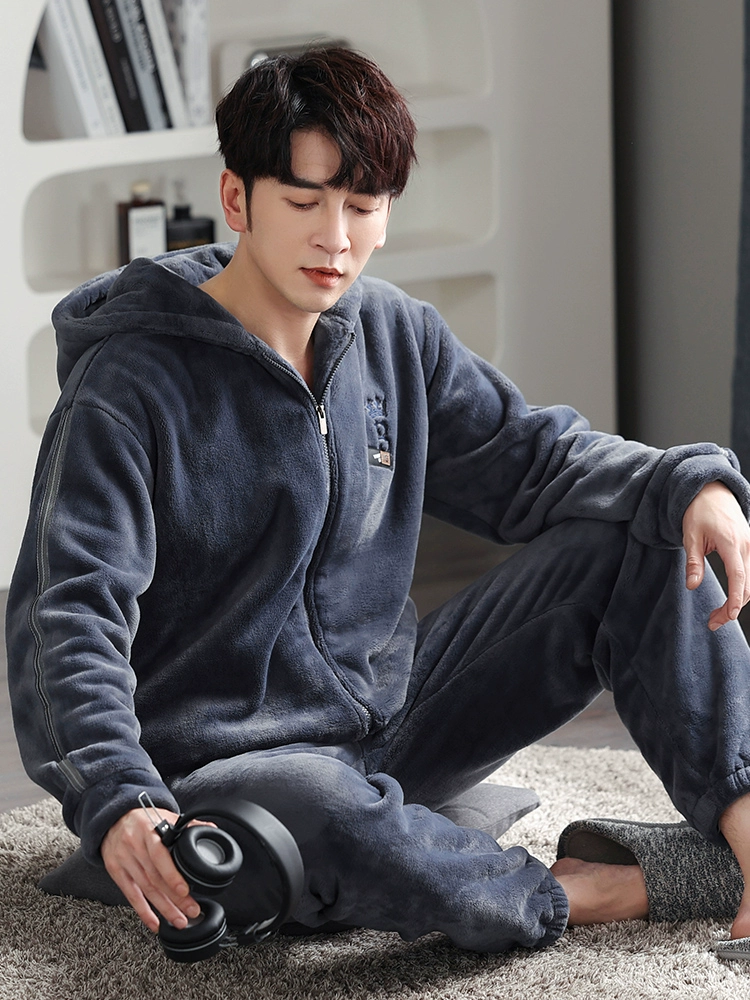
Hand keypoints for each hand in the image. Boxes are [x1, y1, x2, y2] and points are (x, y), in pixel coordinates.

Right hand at [101, 807, 200, 933]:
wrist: (113, 819)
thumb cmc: (142, 819)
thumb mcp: (163, 815)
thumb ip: (186, 824)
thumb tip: (211, 828)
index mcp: (147, 831)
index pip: (159, 856)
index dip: (172, 875)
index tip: (185, 891)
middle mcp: (133, 847)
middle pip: (155, 878)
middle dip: (174, 899)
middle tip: (191, 911)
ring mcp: (123, 861)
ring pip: (145, 890)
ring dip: (163, 908)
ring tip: (179, 920)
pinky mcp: (116, 872)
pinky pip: (131, 895)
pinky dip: (144, 912)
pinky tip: (155, 923)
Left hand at [682, 481, 749, 629]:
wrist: (713, 492)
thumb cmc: (699, 512)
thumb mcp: (690, 536)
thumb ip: (693, 563)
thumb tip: (691, 586)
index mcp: (731, 542)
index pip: (738, 577)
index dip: (735, 599)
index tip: (729, 617)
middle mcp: (747, 545)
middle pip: (748, 585)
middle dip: (733, 607)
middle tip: (713, 622)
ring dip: (738, 600)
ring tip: (718, 615)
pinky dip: (742, 589)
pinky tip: (731, 600)